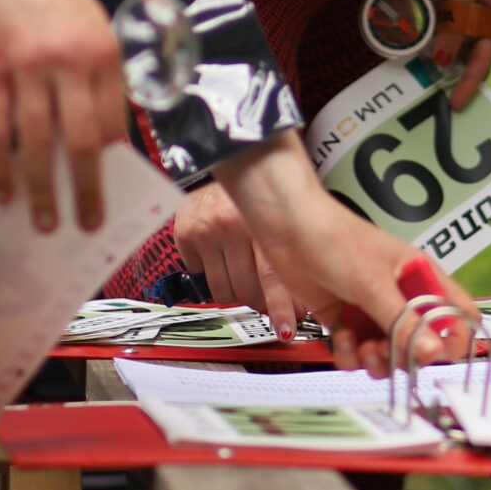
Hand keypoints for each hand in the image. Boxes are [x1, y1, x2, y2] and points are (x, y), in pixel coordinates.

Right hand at [0, 0, 128, 230]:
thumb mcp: (89, 21)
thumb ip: (97, 71)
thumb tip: (101, 129)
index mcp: (103, 51)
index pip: (113, 121)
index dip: (112, 163)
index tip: (111, 192)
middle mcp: (71, 61)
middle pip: (82, 142)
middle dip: (85, 190)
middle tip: (84, 224)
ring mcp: (29, 66)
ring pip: (38, 142)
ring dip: (40, 189)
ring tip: (41, 221)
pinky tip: (1, 191)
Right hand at [172, 184, 303, 336]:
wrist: (224, 160)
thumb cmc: (257, 193)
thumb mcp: (277, 215)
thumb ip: (287, 251)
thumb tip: (305, 300)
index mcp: (262, 220)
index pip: (272, 276)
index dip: (281, 307)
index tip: (287, 329)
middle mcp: (232, 224)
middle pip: (246, 289)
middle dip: (259, 301)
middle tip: (264, 300)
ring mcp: (206, 230)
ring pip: (223, 289)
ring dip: (236, 290)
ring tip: (242, 272)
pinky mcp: (185, 233)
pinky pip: (200, 275)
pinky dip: (211, 271)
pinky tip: (219, 251)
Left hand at [218, 134, 478, 374]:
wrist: (287, 228)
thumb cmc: (336, 240)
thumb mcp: (372, 283)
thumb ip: (402, 322)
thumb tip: (433, 353)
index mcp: (420, 277)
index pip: (457, 314)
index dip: (453, 339)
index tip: (432, 353)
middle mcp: (400, 296)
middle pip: (421, 344)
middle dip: (403, 355)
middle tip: (383, 351)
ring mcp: (373, 310)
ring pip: (389, 354)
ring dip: (375, 360)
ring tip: (360, 347)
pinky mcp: (346, 320)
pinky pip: (358, 353)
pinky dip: (350, 354)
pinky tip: (341, 336)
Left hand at [412, 0, 490, 107]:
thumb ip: (452, 31)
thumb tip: (443, 62)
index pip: (485, 57)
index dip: (470, 81)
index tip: (456, 103)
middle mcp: (483, 15)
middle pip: (470, 54)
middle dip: (456, 76)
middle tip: (439, 101)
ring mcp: (460, 9)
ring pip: (451, 44)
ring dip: (439, 61)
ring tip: (424, 84)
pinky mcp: (441, 1)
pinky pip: (436, 30)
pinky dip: (427, 43)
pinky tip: (415, 56)